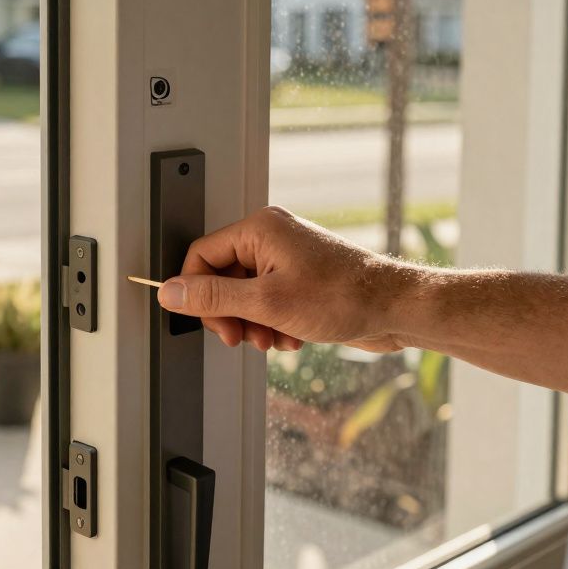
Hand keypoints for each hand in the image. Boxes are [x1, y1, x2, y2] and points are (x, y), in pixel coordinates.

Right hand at [156, 206, 420, 351]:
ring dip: (253, 324)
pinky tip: (292, 336)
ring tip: (273, 338)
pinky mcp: (302, 279)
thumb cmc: (345, 296)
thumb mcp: (267, 303)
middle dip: (230, 314)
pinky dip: (273, 323)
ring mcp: (288, 258)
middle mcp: (271, 238)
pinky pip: (268, 302)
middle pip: (222, 278)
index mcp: (259, 230)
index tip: (206, 320)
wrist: (397, 309)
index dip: (197, 292)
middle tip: (240, 337)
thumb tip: (170, 291)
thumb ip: (213, 298)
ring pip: (245, 295)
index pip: (202, 255)